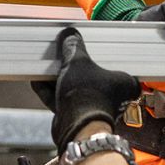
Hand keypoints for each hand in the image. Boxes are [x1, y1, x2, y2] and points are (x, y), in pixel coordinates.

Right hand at [34, 28, 142, 147]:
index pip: (113, 60)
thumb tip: (69, 35)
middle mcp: (113, 96)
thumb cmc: (88, 98)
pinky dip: (51, 90)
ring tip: (50, 62)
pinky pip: (63, 98)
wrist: (76, 129)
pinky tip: (38, 79)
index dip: (99, 52)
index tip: (89, 43)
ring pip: (75, 86)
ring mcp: (94, 106)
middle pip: (90, 73)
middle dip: (73, 64)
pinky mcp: (78, 116)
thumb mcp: (77, 63)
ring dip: (59, 76)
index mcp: (125, 82)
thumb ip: (73, 47)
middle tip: (66, 51)